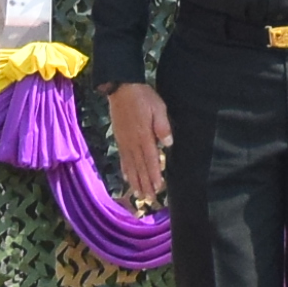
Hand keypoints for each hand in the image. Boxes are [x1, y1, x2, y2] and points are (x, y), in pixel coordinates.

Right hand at [111, 82, 171, 207]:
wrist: (121, 88)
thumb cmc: (143, 97)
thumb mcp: (158, 107)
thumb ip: (162, 126)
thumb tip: (168, 143)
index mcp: (144, 136)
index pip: (150, 160)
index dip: (154, 175)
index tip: (158, 188)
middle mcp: (132, 142)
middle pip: (140, 167)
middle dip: (145, 184)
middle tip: (149, 199)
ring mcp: (124, 142)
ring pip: (130, 166)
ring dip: (135, 181)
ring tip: (139, 195)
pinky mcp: (119, 139)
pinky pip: (122, 158)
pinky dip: (125, 170)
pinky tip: (127, 178)